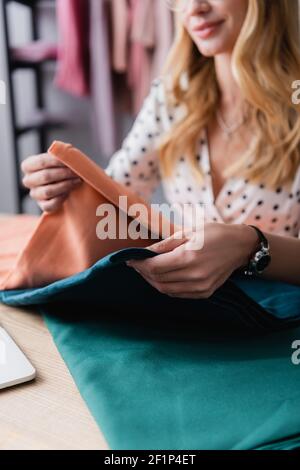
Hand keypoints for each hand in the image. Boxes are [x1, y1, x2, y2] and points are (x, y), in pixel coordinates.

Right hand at [21, 153, 81, 212]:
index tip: (70, 161)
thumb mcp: (60, 157)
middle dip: (64, 174)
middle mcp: (28, 180)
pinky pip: (50, 205)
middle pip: (45, 176)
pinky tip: (69, 193)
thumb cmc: (62, 167)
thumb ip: (62, 152)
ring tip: (77, 181)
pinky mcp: (42, 206)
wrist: (66, 183)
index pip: (41, 162)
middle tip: (76, 172)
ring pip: (48, 191)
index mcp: (28, 165)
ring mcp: (34, 194)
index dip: (57, 161)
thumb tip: (67, 149)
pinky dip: (61, 199)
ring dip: (65, 185)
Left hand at [126, 223, 257, 298]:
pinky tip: (162, 277)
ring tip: (147, 271)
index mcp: (189, 257)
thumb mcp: (189, 231)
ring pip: (166, 290)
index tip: (130, 259)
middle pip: (158, 280)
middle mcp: (194, 275)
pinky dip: (166, 287)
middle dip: (143, 273)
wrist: (241, 246)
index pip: (155, 267)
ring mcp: (200, 286)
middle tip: (137, 264)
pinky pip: (178, 294)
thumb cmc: (214, 233)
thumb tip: (145, 253)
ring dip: (153, 281)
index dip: (139, 264)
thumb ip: (165, 244)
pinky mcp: (205, 293)